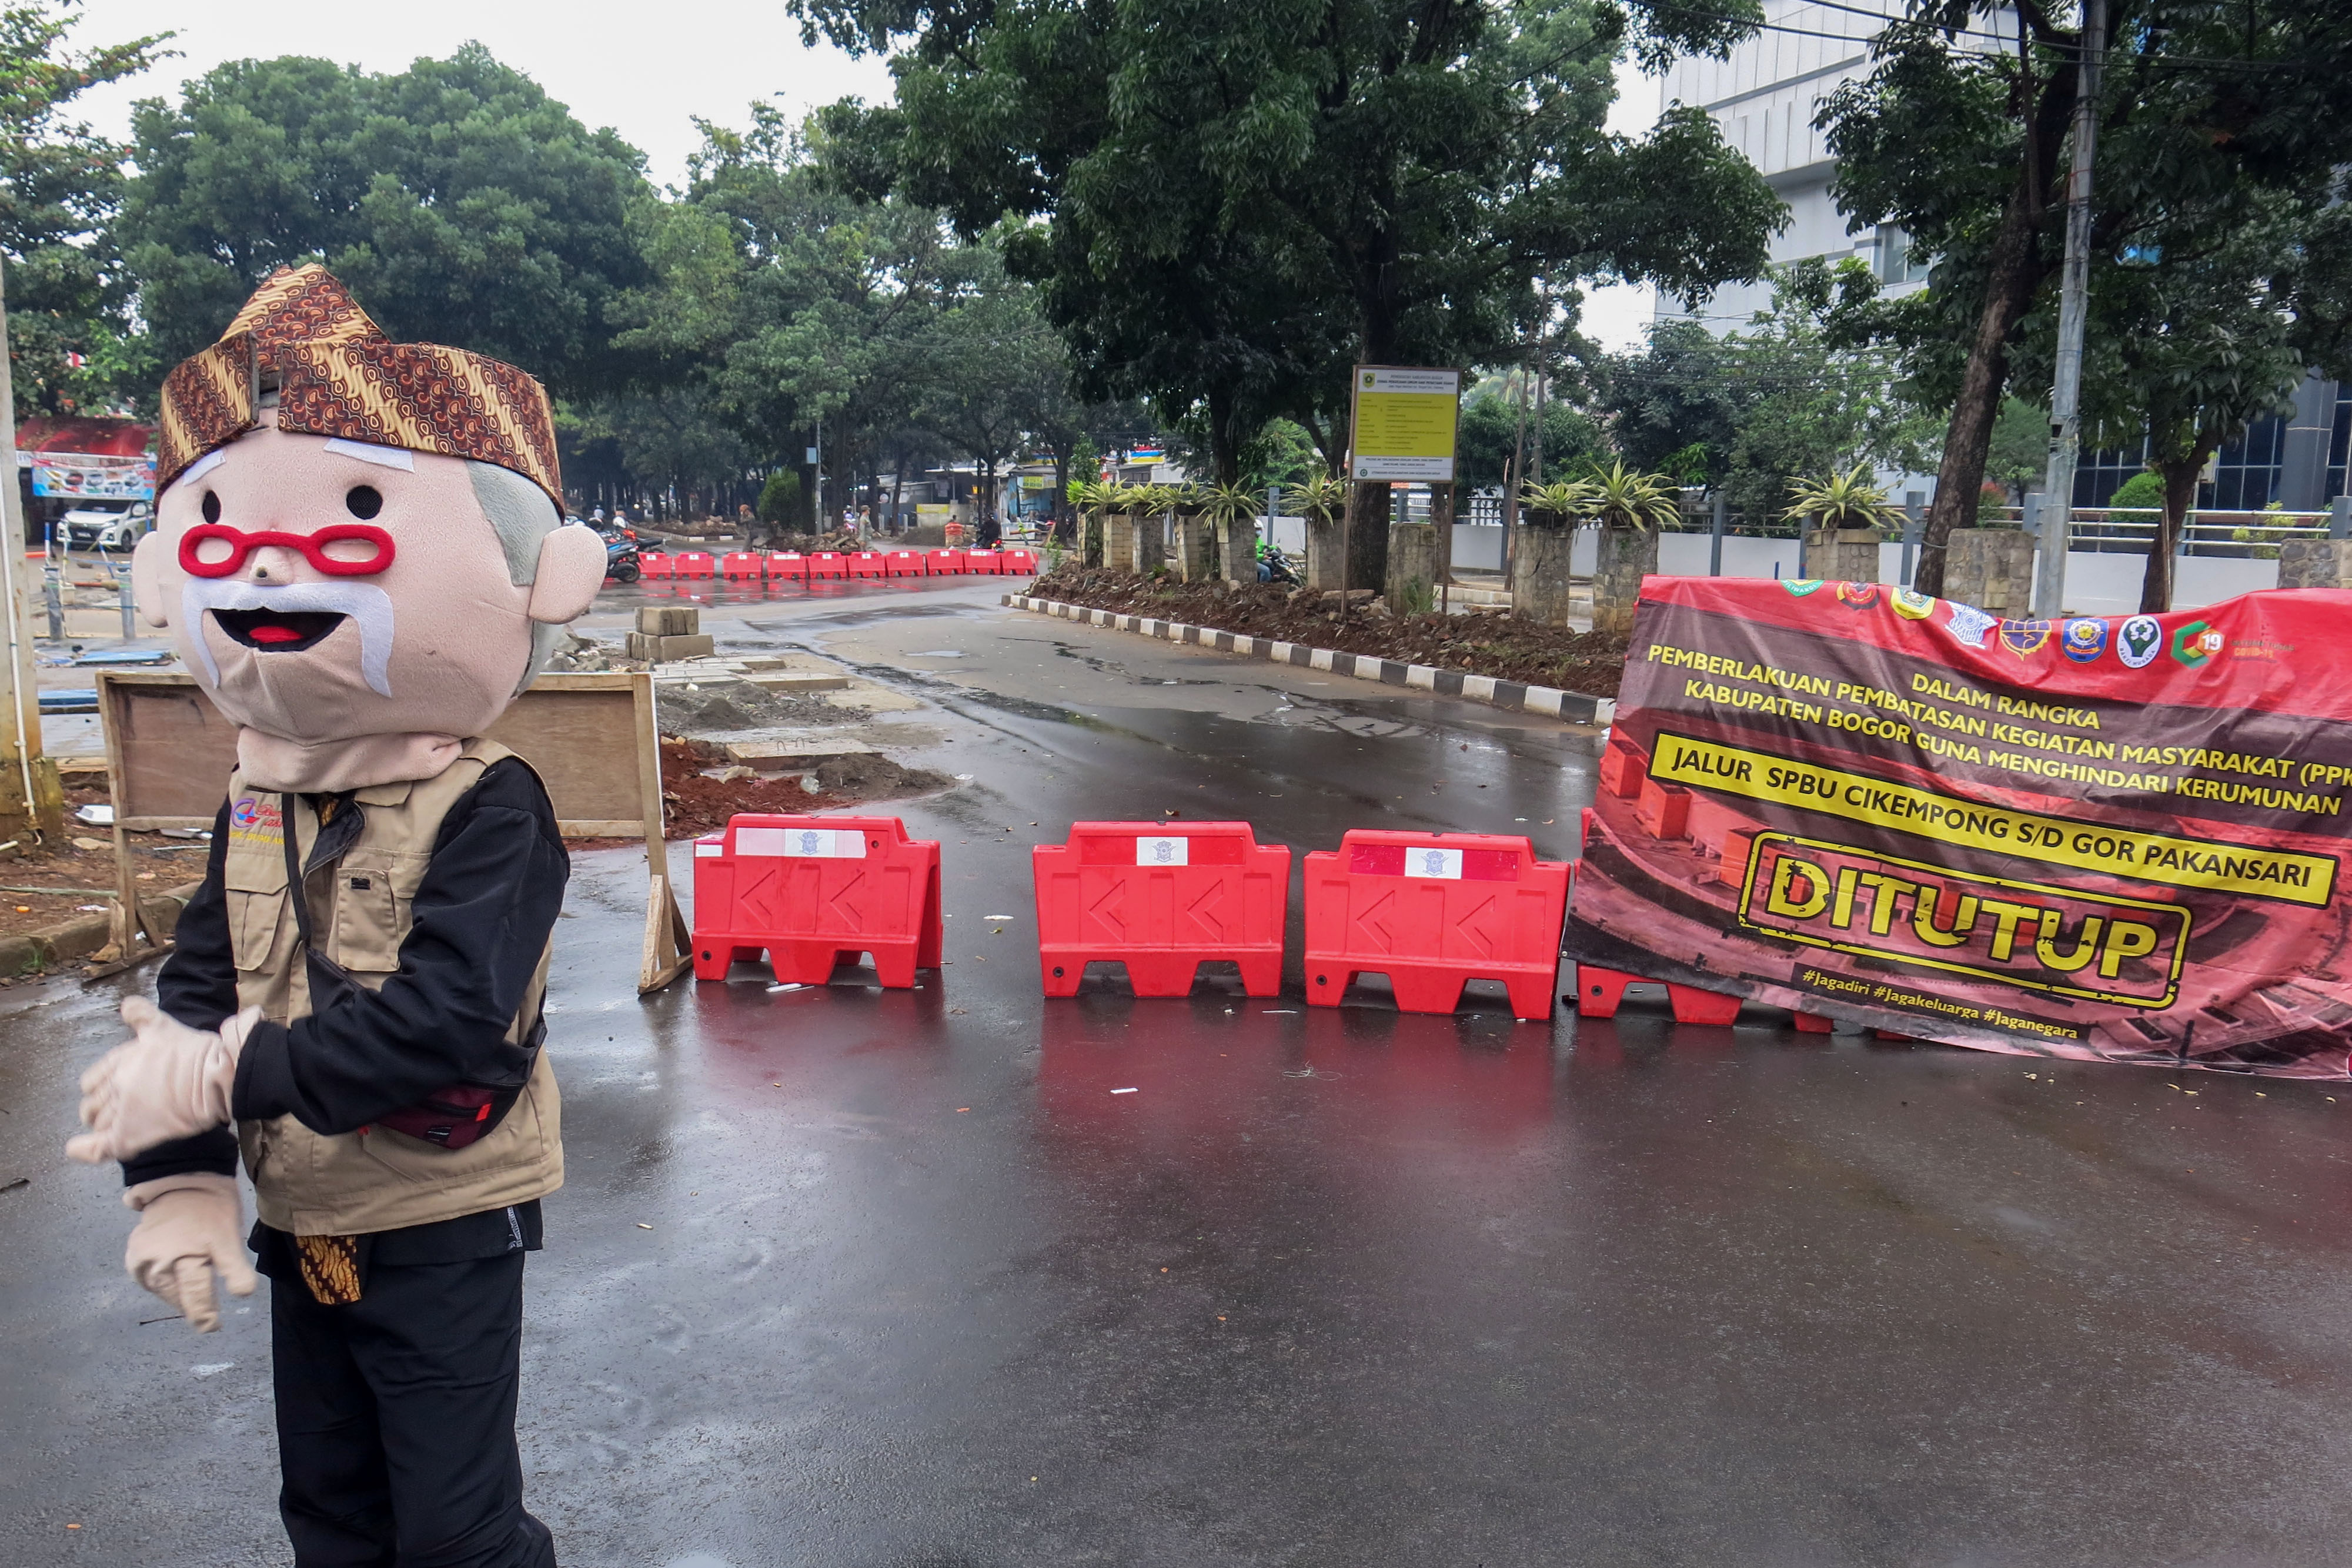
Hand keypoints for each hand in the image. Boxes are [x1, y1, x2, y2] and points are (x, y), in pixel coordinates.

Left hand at [65, 999, 259, 1164]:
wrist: (218, 1077)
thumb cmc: (196, 1052)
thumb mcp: (165, 1026)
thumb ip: (141, 1015)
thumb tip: (126, 1004)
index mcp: (121, 1062)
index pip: (92, 1080)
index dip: (97, 1088)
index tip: (106, 1093)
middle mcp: (116, 1086)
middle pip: (92, 1104)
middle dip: (98, 1110)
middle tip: (112, 1114)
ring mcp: (122, 1111)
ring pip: (100, 1125)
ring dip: (104, 1128)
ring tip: (114, 1131)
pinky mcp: (131, 1135)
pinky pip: (100, 1148)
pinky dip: (86, 1150)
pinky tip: (77, 1149)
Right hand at [122, 1174, 256, 1332]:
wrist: (181, 1180)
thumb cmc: (211, 1209)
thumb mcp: (229, 1237)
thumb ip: (234, 1268)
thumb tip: (243, 1294)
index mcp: (186, 1258)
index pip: (196, 1295)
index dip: (205, 1314)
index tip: (212, 1328)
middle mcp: (159, 1262)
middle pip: (177, 1294)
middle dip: (190, 1307)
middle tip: (205, 1319)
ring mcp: (142, 1258)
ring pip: (160, 1289)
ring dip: (175, 1296)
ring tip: (190, 1299)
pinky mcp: (133, 1253)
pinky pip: (146, 1278)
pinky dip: (160, 1283)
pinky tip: (172, 1280)